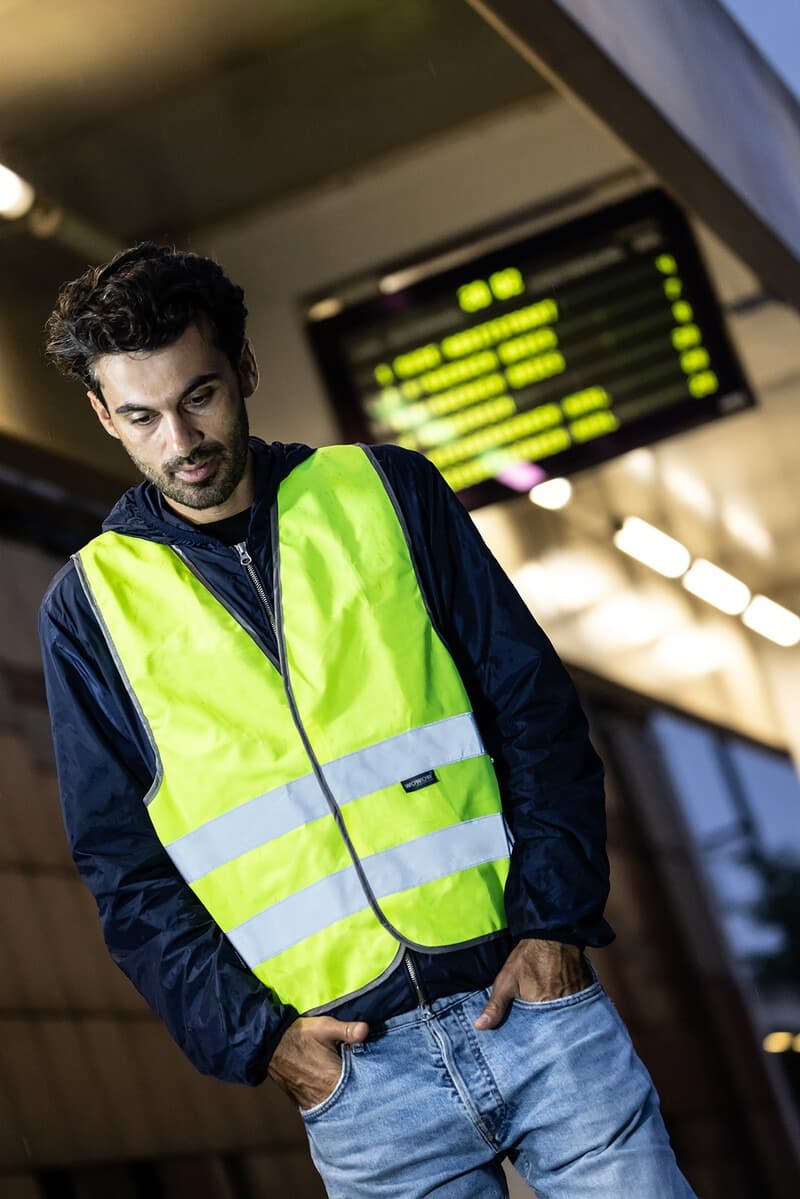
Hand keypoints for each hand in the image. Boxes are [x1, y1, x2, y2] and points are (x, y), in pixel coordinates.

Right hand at [268, 1016, 368, 1109]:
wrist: (270, 1045)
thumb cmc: (299, 1035)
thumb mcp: (325, 1027)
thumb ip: (347, 1030)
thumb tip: (366, 1030)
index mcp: (334, 1079)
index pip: (360, 1089)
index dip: (370, 1084)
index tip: (377, 1078)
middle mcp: (325, 1096)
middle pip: (350, 1101)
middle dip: (359, 1093)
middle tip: (369, 1085)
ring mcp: (313, 1102)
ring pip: (337, 1107)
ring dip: (346, 1100)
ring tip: (354, 1089)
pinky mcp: (304, 1103)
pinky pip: (324, 1108)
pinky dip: (332, 1104)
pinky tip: (338, 1095)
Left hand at [475, 939, 591, 1029]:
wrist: (552, 936)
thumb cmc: (528, 958)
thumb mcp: (506, 980)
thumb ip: (495, 1006)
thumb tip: (480, 1027)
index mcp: (539, 1008)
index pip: (536, 1035)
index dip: (530, 1038)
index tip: (525, 1043)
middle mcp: (559, 1009)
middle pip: (552, 1030)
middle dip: (545, 1033)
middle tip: (537, 1030)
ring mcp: (574, 1002)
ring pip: (564, 1021)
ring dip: (559, 1023)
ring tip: (550, 1020)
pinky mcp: (584, 995)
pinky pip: (578, 1010)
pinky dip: (572, 1012)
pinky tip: (565, 1009)